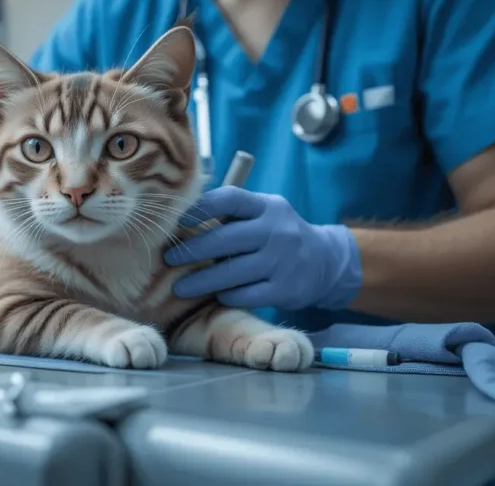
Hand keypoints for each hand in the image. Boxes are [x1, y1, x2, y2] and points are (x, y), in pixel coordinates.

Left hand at [164, 186, 361, 310]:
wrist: (325, 262)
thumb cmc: (276, 234)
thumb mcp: (262, 214)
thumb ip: (231, 212)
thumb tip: (177, 215)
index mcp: (267, 206)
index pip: (231, 198)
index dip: (201, 207)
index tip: (177, 220)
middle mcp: (277, 230)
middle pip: (225, 239)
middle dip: (192, 250)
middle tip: (169, 258)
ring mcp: (283, 261)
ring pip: (233, 272)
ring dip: (202, 281)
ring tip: (180, 287)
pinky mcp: (287, 289)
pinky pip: (247, 295)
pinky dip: (227, 295)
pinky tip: (217, 295)